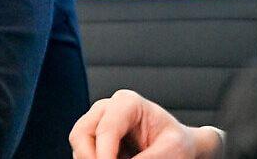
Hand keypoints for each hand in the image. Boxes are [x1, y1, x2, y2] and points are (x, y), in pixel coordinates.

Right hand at [69, 89, 223, 158]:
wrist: (178, 147)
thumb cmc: (178, 143)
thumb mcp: (173, 150)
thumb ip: (150, 158)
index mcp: (128, 103)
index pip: (106, 127)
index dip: (104, 154)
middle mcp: (107, 109)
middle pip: (81, 133)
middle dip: (90, 157)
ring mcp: (97, 123)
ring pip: (78, 145)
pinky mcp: (94, 140)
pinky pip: (82, 155)